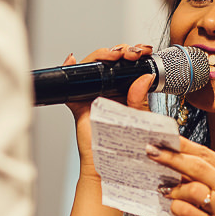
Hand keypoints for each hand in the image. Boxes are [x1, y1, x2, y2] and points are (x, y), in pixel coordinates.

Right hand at [65, 44, 154, 174]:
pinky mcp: (78, 103)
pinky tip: (72, 60)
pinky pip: (72, 85)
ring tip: (113, 55)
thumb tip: (145, 77)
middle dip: (121, 50)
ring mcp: (92, 94)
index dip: (134, 54)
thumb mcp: (139, 118)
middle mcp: (108, 90)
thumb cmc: (127, 146)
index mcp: (126, 91)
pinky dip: (69, 69)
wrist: (110, 165)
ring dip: (101, 55)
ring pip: (93, 67)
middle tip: (132, 52)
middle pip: (110, 62)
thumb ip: (141, 98)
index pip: (128, 65)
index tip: (143, 51)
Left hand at [147, 139, 214, 215]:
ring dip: (173, 188)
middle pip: (196, 166)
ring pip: (191, 188)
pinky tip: (175, 207)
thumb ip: (209, 176)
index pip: (204, 153)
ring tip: (163, 189)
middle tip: (150, 152)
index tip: (159, 138)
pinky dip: (176, 207)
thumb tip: (176, 161)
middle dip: (169, 157)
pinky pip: (187, 212)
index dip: (180, 144)